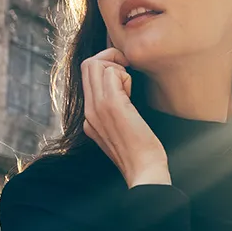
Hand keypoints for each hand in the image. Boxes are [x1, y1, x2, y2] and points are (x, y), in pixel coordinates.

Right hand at [81, 47, 170, 186]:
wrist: (144, 171)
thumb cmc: (142, 153)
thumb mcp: (123, 131)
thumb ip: (117, 112)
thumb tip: (125, 92)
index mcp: (90, 116)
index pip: (87, 77)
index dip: (107, 68)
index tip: (126, 78)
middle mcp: (88, 110)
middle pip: (87, 65)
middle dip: (110, 59)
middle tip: (128, 73)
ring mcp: (96, 108)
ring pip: (94, 64)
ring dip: (117, 67)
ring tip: (130, 87)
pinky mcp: (111, 105)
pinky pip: (110, 72)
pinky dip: (124, 74)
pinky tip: (132, 92)